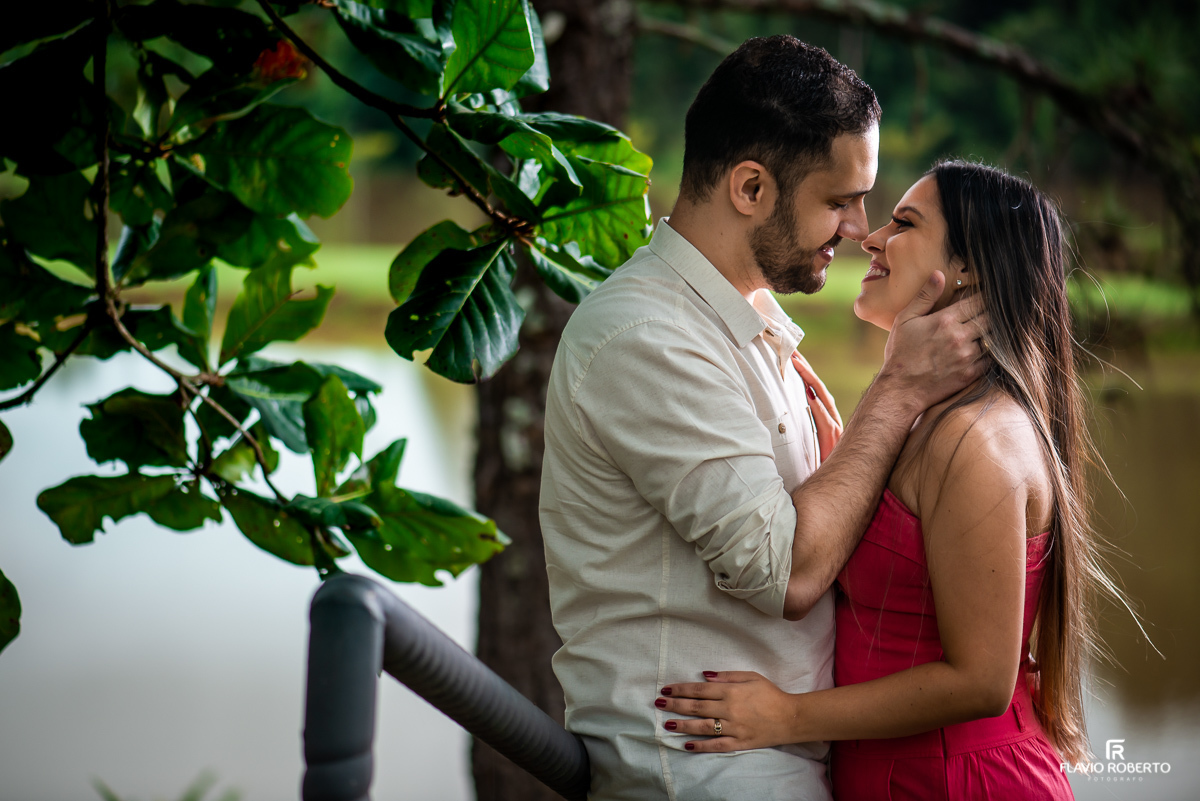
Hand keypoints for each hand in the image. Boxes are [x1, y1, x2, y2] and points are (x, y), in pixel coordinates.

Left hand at [656, 671, 799, 752]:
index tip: (666, 688)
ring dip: (683, 725)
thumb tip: (704, 675)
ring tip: (666, 724)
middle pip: (697, 707)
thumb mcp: (751, 676)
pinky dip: (701, 746)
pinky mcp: (739, 743)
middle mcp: (729, 709)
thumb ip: (727, 676)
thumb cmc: (771, 694)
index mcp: (731, 692)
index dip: (681, 689)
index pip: (700, 690)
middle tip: (658, 703)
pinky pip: (716, 745)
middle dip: (675, 705)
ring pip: (702, 726)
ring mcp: (733, 728)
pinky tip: (687, 745)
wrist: (791, 717)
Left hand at [791, 352, 841, 461]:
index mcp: (827, 420)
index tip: (793, 358)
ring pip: (823, 399)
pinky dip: (817, 408)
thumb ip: (806, 429)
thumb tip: (792, 414)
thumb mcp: (810, 444)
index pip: (815, 391)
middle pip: (819, 389)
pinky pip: (825, 421)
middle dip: (806, 369)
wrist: (835, 487)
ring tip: (797, 364)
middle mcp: (834, 421)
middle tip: (792, 352)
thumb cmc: (820, 467)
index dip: (805, 374)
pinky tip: (808, 394)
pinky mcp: (835, 441)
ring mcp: (836, 430)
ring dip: (810, 380)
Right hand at [879, 271, 989, 413]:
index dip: (987, 296)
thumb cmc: (900, 353)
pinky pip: (992, 359)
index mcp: (945, 320)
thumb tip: (939, 274)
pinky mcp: (971, 374)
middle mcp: (960, 337)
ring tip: (998, 327)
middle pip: (991, 318)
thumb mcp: (905, 320)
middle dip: (995, 312)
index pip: (978, 301)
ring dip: (996, 332)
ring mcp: (967, 357)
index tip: (991, 294)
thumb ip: (924, 296)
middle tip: (1000, 308)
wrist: (901, 389)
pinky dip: (994, 352)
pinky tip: (992, 348)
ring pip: (994, 338)